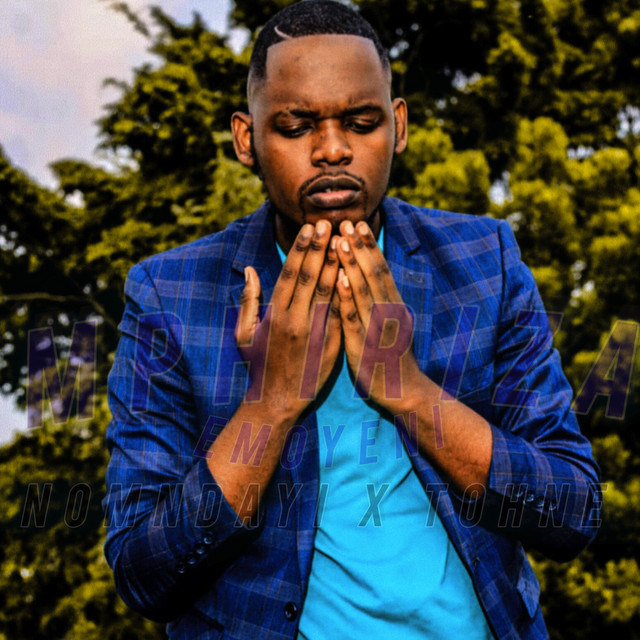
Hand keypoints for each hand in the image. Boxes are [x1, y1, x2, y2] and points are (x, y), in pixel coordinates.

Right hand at [235, 220, 340, 420]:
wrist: (277, 401)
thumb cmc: (258, 365)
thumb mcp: (244, 334)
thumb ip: (248, 301)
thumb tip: (249, 270)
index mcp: (275, 315)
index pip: (290, 273)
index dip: (301, 248)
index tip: (310, 227)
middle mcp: (295, 321)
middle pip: (311, 277)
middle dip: (321, 248)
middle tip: (330, 223)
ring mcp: (315, 333)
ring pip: (330, 291)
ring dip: (338, 264)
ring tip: (345, 240)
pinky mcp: (332, 345)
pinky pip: (341, 313)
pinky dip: (347, 292)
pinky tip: (353, 273)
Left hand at [335, 220, 422, 412]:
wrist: (406, 392)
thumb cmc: (394, 356)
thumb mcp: (394, 323)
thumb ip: (383, 300)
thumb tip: (372, 275)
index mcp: (394, 305)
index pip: (380, 269)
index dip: (369, 246)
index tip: (357, 223)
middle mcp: (389, 312)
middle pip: (374, 274)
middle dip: (360, 246)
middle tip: (346, 221)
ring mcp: (378, 329)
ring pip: (364, 291)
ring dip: (352, 264)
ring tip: (340, 241)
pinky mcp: (365, 346)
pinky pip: (354, 319)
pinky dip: (348, 298)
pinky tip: (340, 280)